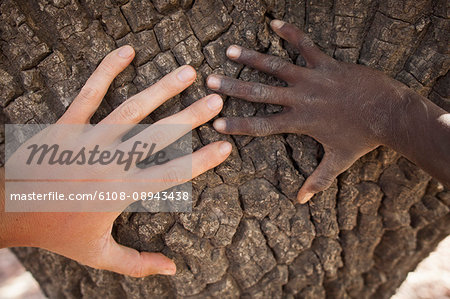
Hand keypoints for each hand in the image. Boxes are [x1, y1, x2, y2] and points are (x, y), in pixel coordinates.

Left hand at [1, 45, 230, 276]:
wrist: (9, 210)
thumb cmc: (56, 232)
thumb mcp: (98, 254)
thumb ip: (137, 264)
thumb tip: (173, 270)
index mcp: (120, 192)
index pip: (171, 174)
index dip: (201, 161)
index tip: (224, 146)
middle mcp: (109, 162)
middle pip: (158, 136)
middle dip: (190, 117)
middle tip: (215, 101)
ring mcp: (88, 140)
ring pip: (131, 109)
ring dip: (162, 89)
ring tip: (188, 72)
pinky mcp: (67, 124)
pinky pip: (90, 93)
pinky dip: (107, 70)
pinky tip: (127, 51)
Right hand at [206, 20, 424, 203]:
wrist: (390, 114)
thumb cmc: (364, 139)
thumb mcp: (339, 162)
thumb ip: (317, 181)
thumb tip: (301, 201)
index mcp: (299, 122)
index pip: (261, 125)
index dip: (237, 125)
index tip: (216, 123)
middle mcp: (300, 99)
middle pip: (260, 93)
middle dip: (233, 87)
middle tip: (211, 81)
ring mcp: (312, 79)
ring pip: (276, 66)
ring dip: (252, 59)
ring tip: (231, 51)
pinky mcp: (327, 64)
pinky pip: (305, 45)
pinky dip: (290, 33)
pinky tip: (274, 23)